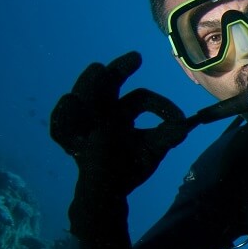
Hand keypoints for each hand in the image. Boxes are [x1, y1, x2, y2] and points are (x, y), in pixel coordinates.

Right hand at [50, 52, 189, 197]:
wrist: (110, 191)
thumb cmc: (130, 167)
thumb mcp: (152, 149)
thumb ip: (167, 136)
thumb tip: (186, 125)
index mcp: (122, 112)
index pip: (140, 98)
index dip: (161, 105)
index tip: (179, 120)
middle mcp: (104, 112)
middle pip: (108, 84)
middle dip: (120, 69)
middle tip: (136, 57)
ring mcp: (87, 124)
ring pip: (84, 96)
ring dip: (90, 82)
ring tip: (98, 69)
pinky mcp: (75, 142)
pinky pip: (61, 127)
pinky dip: (63, 115)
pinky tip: (70, 100)